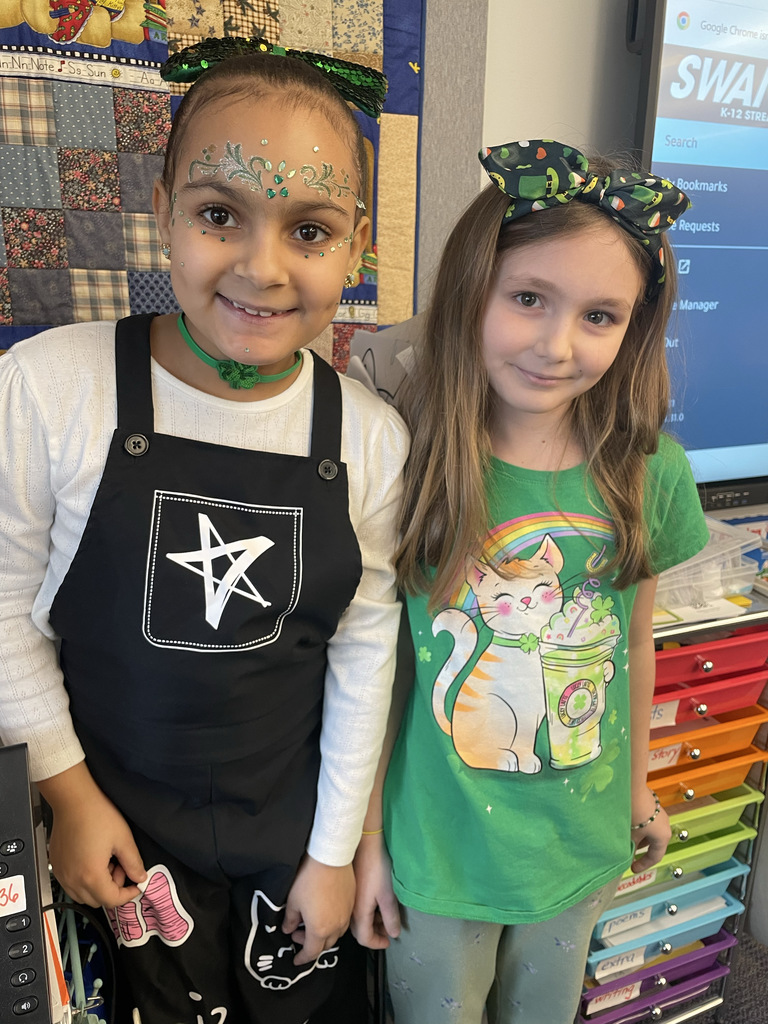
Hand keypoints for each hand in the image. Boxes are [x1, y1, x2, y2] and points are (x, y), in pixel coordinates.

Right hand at [39, 763, 145, 907]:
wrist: (74, 800)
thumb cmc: (96, 814)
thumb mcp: (123, 839)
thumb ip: (134, 863)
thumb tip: (140, 877)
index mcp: (91, 876)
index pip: (111, 900)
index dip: (128, 894)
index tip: (135, 885)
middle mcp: (72, 879)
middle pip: (97, 901)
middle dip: (113, 888)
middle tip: (120, 866)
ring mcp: (62, 873)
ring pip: (82, 895)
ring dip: (98, 886)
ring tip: (106, 861)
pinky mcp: (57, 865)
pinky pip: (71, 884)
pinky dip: (84, 879)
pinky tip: (93, 858)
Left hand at [282, 854, 354, 965]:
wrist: (331, 858)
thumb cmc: (309, 880)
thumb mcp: (293, 901)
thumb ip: (290, 920)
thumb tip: (288, 929)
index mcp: (320, 930)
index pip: (311, 952)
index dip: (302, 958)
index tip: (296, 960)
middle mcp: (336, 927)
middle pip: (325, 945)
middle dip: (311, 945)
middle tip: (299, 934)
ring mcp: (346, 915)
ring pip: (336, 934)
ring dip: (324, 935)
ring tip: (312, 922)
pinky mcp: (351, 903)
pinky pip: (343, 921)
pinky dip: (334, 923)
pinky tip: (325, 911)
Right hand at [351, 832, 399, 948]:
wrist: (364, 843)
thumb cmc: (376, 868)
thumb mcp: (388, 895)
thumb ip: (391, 918)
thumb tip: (393, 934)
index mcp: (359, 913)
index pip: (365, 939)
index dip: (377, 943)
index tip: (389, 942)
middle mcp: (350, 909)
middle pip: (360, 930)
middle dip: (375, 932)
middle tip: (388, 929)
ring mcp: (348, 898)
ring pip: (358, 918)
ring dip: (372, 921)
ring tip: (385, 915)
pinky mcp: (350, 888)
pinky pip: (356, 907)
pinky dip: (367, 911)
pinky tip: (377, 901)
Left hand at [631, 789, 670, 872]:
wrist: (633, 788)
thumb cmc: (635, 813)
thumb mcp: (632, 834)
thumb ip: (630, 847)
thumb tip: (627, 855)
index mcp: (663, 836)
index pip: (655, 856)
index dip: (643, 865)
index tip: (632, 868)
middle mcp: (664, 825)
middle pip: (652, 843)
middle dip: (639, 849)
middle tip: (627, 853)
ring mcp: (659, 814)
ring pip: (648, 832)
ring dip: (638, 837)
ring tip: (624, 838)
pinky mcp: (652, 805)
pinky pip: (646, 822)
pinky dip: (638, 827)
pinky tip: (626, 825)